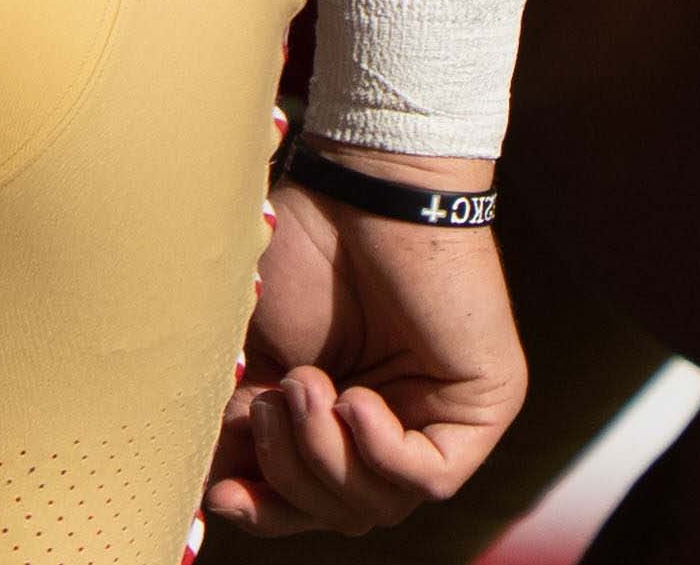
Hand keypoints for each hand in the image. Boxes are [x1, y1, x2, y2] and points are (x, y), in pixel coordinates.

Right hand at [208, 172, 522, 533]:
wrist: (357, 188)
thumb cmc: (300, 251)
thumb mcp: (256, 353)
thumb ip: (244, 426)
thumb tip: (215, 498)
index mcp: (342, 417)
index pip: (312, 501)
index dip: (268, 509)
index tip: (220, 496)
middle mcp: (398, 424)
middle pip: (344, 511)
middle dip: (292, 474)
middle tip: (267, 405)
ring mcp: (443, 417)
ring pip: (382, 503)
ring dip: (327, 454)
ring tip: (305, 385)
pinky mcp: (484, 405)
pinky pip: (431, 477)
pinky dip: (381, 451)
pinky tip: (353, 400)